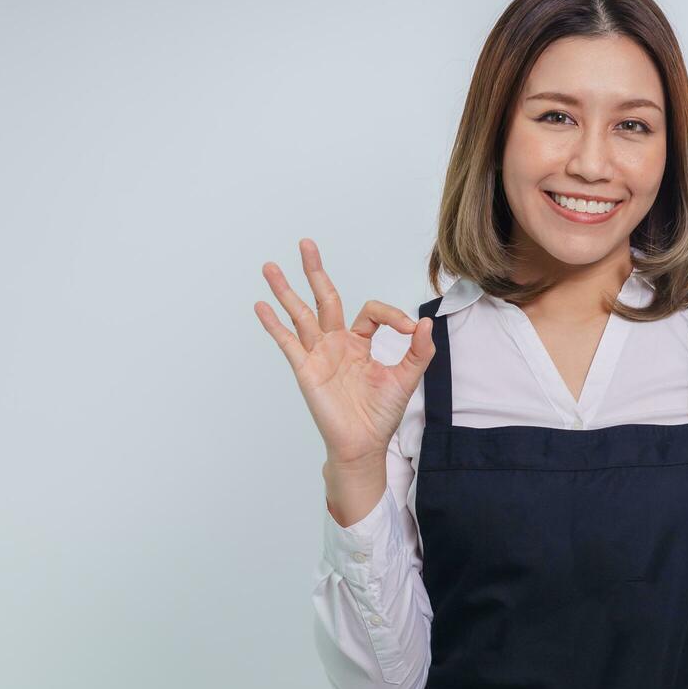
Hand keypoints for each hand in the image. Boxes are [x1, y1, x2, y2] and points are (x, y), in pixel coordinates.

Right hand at [254, 237, 434, 467]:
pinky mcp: (306, 370)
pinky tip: (261, 306)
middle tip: (306, 243)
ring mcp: (318, 355)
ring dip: (285, 290)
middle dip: (315, 271)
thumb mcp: (407, 378)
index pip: (370, 312)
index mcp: (359, 343)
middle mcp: (336, 344)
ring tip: (270, 266)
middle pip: (324, 298)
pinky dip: (274, 324)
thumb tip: (425, 323)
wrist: (363, 445)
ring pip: (301, 314)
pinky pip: (288, 342)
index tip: (408, 329)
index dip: (391, 315)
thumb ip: (418, 351)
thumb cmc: (380, 414)